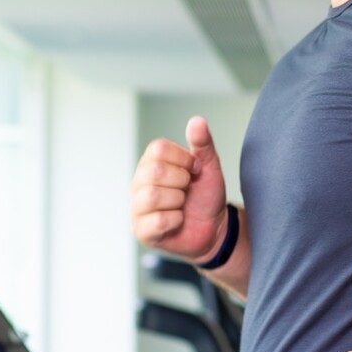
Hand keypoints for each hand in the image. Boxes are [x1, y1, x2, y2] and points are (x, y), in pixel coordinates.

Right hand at [130, 116, 228, 262]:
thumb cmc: (205, 196)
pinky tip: (178, 220)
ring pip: (153, 196)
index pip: (158, 149)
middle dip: (182, 181)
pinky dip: (176, 220)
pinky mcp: (141, 230)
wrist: (214, 228)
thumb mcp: (209, 166)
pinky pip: (158, 221)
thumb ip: (203, 143)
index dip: (183, 159)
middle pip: (155, 172)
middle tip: (187, 190)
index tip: (194, 170)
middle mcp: (138, 183)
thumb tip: (197, 120)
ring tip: (181, 205)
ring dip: (178, 201)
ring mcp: (137, 207)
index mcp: (150, 163)